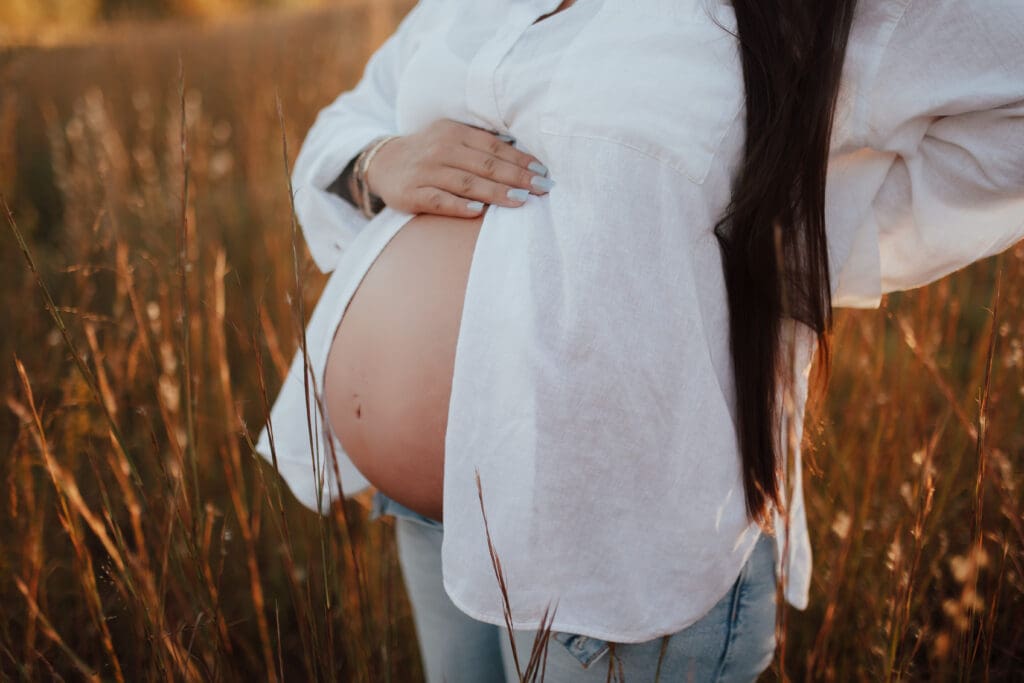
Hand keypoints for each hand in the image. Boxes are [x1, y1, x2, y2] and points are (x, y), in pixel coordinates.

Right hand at [363, 118, 553, 216]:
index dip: (520, 159)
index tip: (543, 172)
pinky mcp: (411, 193)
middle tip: (542, 188)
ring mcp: (425, 171)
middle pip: (485, 164)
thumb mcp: (452, 138)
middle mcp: (441, 149)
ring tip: (521, 200)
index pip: (494, 147)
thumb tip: (524, 156)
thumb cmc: (430, 153)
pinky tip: (478, 212)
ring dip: (496, 192)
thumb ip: (482, 145)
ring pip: (466, 182)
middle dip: (517, 177)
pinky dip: (458, 206)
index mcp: (455, 132)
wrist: (383, 162)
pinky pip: (438, 200)